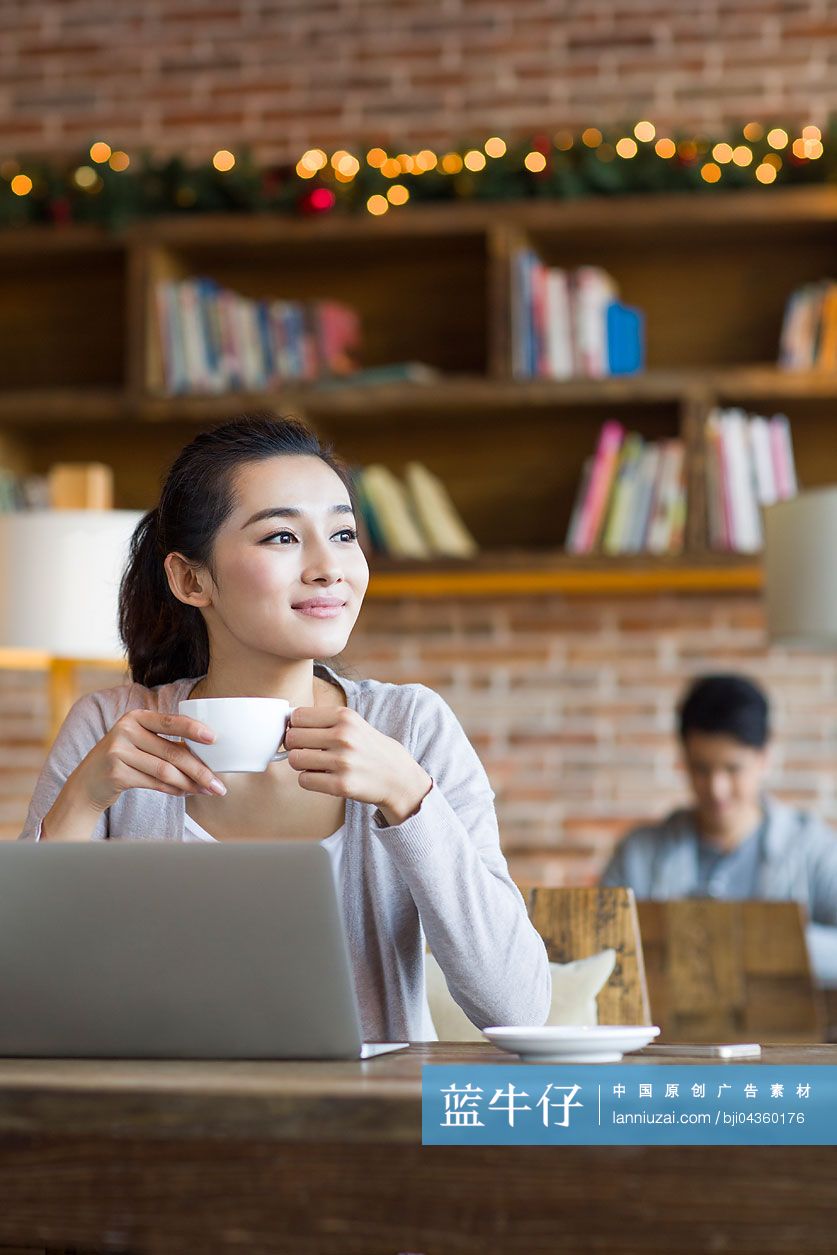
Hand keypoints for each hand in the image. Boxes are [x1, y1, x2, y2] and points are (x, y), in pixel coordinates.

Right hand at [71, 710, 226, 812]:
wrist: (87, 782)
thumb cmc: (124, 760)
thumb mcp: (140, 743)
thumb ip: (167, 744)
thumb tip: (207, 757)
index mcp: (136, 717)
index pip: (170, 721)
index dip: (193, 729)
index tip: (214, 738)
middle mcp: (125, 730)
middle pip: (172, 751)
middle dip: (200, 769)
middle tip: (219, 783)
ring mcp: (118, 751)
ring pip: (165, 770)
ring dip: (190, 783)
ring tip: (208, 790)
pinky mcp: (116, 773)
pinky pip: (154, 783)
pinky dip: (174, 789)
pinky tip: (186, 793)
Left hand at [284, 706, 431, 824]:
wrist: (398, 777)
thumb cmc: (369, 749)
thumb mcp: (354, 724)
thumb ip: (324, 720)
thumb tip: (287, 722)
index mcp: (345, 717)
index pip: (297, 716)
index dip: (295, 726)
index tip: (303, 733)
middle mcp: (343, 736)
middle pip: (292, 738)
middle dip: (295, 746)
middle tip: (308, 751)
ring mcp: (343, 761)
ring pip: (294, 760)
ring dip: (301, 764)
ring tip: (317, 764)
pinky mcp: (342, 785)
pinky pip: (304, 780)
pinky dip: (309, 780)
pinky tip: (324, 778)